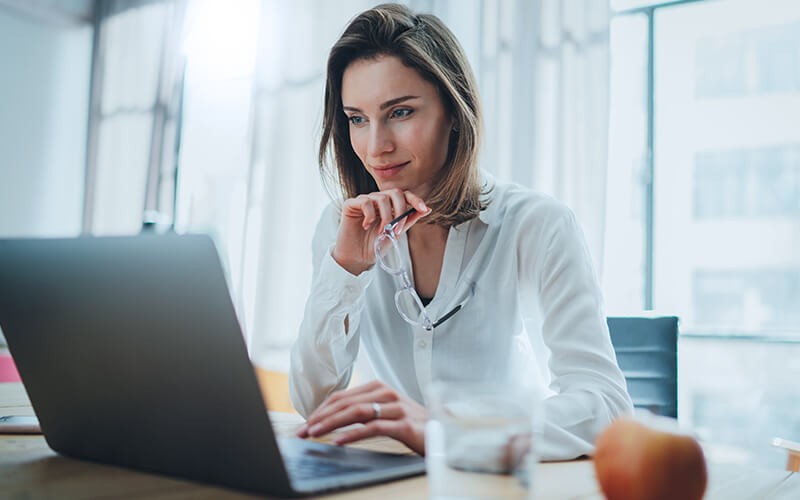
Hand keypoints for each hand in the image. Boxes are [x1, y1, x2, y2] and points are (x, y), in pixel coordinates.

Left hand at [296, 380, 427, 454]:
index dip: (321, 409)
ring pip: (356, 412)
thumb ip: (365, 411)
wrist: (445, 433)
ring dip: (331, 423)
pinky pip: (373, 427)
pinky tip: (339, 441)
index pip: (343, 396)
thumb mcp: (386, 413)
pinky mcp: (404, 424)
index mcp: (379, 388)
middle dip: (320, 417)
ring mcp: (396, 407)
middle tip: (303, 431)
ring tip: (315, 433)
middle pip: (346, 402)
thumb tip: (334, 419)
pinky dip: (353, 434)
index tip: (306, 423)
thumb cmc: (413, 425)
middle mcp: (387, 393)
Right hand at [332, 189, 429, 274]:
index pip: (404, 195)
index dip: (416, 199)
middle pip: (395, 192)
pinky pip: (365, 201)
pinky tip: (366, 226)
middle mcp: (377, 200)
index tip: (424, 209)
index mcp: (389, 205)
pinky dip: (370, 215)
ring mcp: (364, 201)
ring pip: (382, 197)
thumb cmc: (374, 246)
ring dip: (386, 217)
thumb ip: (409, 219)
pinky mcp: (351, 204)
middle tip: (397, 228)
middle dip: (400, 210)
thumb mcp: (396, 232)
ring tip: (381, 232)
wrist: (358, 258)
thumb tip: (427, 209)